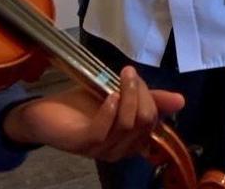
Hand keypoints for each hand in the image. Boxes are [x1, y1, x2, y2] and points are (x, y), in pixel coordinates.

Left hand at [2, 66, 183, 161]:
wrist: (43, 114)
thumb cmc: (81, 106)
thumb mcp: (117, 95)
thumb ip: (147, 98)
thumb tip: (181, 100)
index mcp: (132, 140)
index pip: (154, 121)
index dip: (150, 97)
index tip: (136, 76)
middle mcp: (121, 149)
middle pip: (144, 122)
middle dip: (140, 93)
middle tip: (127, 73)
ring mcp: (102, 150)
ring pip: (128, 125)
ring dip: (127, 95)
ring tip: (120, 77)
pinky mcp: (84, 145)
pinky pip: (104, 130)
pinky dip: (110, 110)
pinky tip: (109, 95)